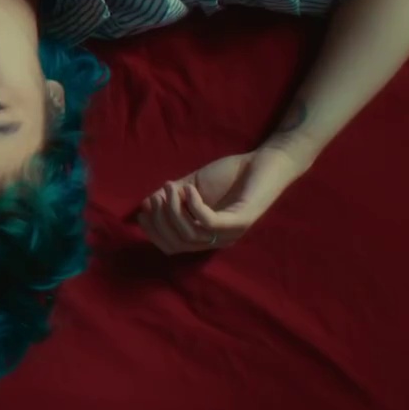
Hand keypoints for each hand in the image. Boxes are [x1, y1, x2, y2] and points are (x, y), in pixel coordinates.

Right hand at [135, 146, 306, 254]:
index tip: (143, 208)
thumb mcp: (193, 185)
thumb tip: (144, 205)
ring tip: (171, 187)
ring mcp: (231, 233)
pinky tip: (189, 188)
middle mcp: (218, 240)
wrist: (265, 162)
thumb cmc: (230, 174)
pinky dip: (193, 205)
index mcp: (206, 236)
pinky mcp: (241, 221)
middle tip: (155, 197)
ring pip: (189, 234)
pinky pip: (209, 222)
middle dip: (159, 220)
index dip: (153, 231)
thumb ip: (171, 197)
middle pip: (177, 243)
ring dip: (173, 209)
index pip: (171, 247)